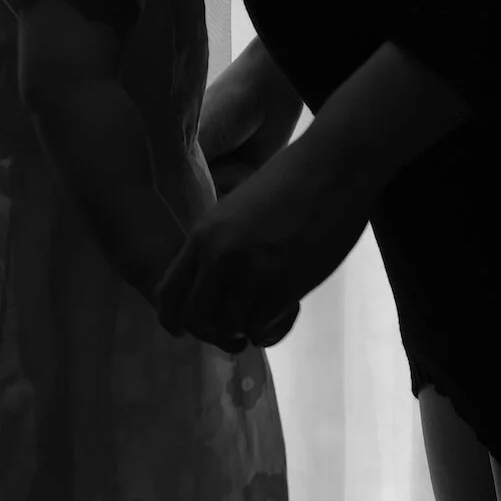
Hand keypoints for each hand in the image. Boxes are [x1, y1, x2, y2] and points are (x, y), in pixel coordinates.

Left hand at [153, 146, 374, 351]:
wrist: (332, 168)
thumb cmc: (288, 182)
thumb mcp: (234, 210)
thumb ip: (217, 243)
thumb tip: (210, 282)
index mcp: (203, 235)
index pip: (168, 294)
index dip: (173, 319)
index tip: (186, 329)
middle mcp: (220, 257)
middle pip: (196, 319)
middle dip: (210, 333)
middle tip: (230, 332)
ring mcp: (253, 273)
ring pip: (229, 328)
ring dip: (242, 332)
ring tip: (257, 323)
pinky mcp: (286, 285)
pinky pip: (261, 328)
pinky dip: (266, 332)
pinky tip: (277, 318)